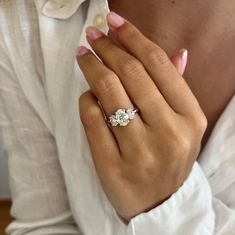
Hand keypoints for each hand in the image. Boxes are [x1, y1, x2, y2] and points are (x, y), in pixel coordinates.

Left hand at [76, 12, 206, 221]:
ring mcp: (139, 152)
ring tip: (83, 55)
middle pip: (130, 74)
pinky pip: (92, 119)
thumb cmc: (169, 159)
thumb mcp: (183, 125)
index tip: (114, 21)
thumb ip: (176, 89)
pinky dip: (86, 100)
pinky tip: (88, 96)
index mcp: (190, 119)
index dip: (133, 37)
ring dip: (91, 67)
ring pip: (107, 93)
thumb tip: (176, 54)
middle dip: (107, 47)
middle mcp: (168, 133)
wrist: (159, 204)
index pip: (158, 65)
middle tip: (93, 35)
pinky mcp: (112, 166)